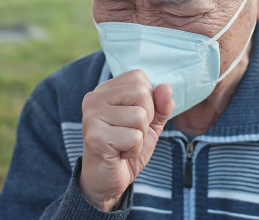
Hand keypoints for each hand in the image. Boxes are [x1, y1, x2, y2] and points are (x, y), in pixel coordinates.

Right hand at [79, 69, 173, 210]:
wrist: (107, 181)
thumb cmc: (126, 148)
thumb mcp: (150, 124)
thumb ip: (161, 106)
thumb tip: (166, 87)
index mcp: (105, 90)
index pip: (138, 78)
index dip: (148, 101)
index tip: (133, 119)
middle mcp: (94, 98)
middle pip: (141, 92)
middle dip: (146, 118)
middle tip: (130, 133)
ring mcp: (92, 116)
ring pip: (140, 116)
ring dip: (140, 137)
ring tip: (124, 144)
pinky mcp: (95, 137)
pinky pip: (134, 137)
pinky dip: (134, 150)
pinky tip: (120, 154)